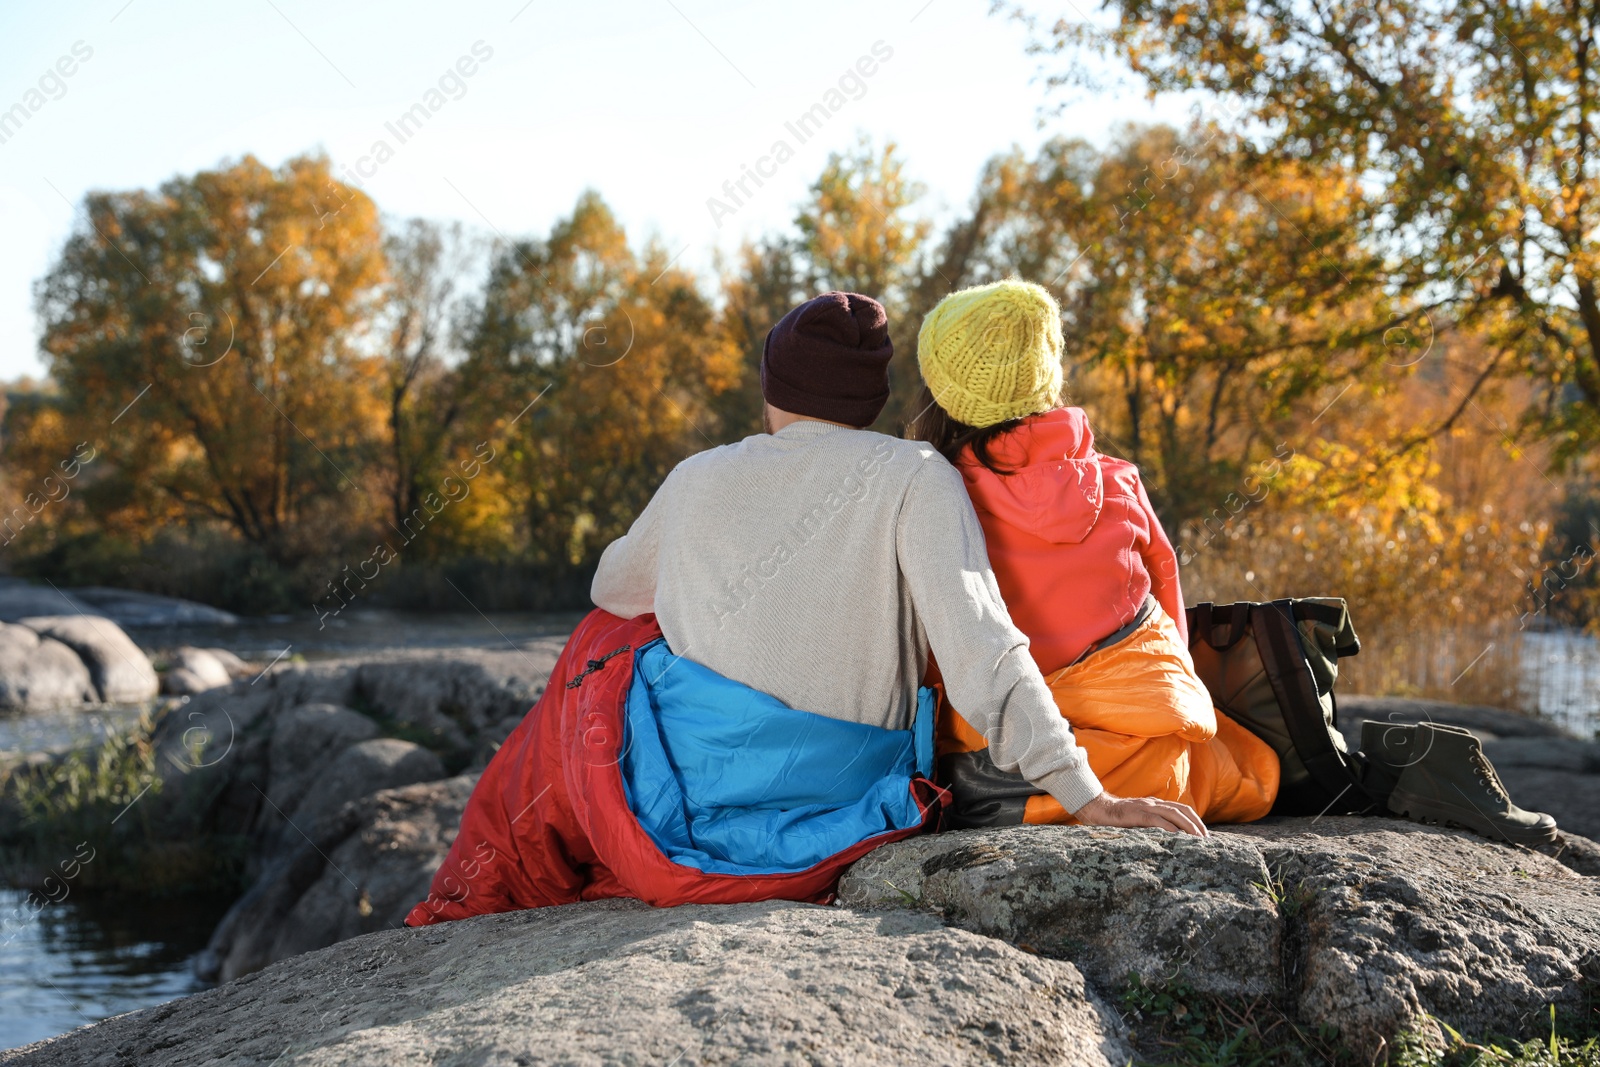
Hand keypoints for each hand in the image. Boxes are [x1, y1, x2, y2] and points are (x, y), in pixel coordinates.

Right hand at [1074, 791, 1208, 837]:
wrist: (1098, 809)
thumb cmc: (1117, 818)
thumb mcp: (1139, 819)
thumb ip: (1152, 823)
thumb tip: (1169, 836)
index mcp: (1155, 804)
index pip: (1181, 808)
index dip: (1195, 819)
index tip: (1203, 834)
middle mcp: (1153, 803)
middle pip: (1182, 810)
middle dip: (1197, 824)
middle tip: (1206, 839)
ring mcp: (1146, 807)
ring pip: (1174, 813)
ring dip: (1188, 826)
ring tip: (1197, 838)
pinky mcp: (1137, 814)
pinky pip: (1157, 820)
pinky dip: (1170, 827)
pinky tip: (1177, 836)